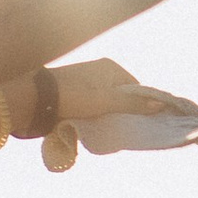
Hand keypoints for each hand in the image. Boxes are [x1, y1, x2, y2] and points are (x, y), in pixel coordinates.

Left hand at [49, 56, 191, 127]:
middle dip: (125, 112)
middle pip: (122, 96)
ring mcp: (87, 82)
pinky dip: (97, 116)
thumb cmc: (74, 96)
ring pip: (108, 103)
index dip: (142, 105)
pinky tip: (96, 126)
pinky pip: (95, 106)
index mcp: (110, 67)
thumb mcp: (106, 102)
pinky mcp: (76, 93)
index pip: (137, 89)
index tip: (144, 123)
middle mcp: (100, 72)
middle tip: (126, 129)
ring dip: (110, 116)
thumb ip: (133, 104)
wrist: (36, 99)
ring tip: (110, 129)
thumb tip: (161, 106)